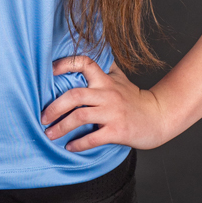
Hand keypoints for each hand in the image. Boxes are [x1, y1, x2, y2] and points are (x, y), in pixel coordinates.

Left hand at [41, 56, 169, 151]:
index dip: (65, 64)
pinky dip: (78, 143)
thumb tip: (87, 56)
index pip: (84, 63)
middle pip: (74, 95)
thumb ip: (104, 69)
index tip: (49, 72)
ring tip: (49, 134)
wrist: (159, 117)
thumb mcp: (120, 79)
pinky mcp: (118, 130)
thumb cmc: (136, 99)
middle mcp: (108, 94)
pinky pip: (93, 138)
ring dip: (61, 126)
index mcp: (106, 80)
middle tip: (42, 117)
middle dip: (54, 107)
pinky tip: (70, 146)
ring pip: (80, 116)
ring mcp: (113, 112)